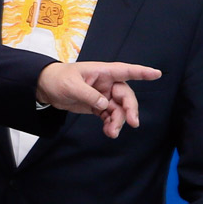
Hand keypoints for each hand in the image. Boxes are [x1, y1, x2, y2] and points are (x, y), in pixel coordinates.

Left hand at [36, 62, 160, 136]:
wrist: (45, 88)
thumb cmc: (58, 79)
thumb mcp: (72, 85)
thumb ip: (89, 95)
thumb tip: (105, 104)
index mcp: (102, 72)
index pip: (125, 70)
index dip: (142, 72)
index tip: (157, 74)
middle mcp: (106, 83)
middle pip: (125, 95)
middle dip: (130, 109)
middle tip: (132, 123)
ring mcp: (103, 95)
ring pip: (119, 109)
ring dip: (118, 121)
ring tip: (112, 132)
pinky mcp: (97, 106)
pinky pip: (109, 115)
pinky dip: (111, 124)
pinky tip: (109, 131)